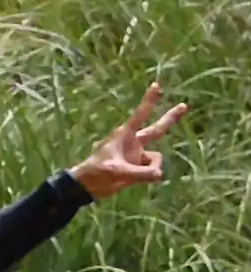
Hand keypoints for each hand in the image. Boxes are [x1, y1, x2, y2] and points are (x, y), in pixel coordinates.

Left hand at [70, 83, 187, 200]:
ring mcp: (137, 155)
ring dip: (149, 169)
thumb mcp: (117, 171)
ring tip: (127, 175)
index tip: (156, 85)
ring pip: (156, 159)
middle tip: (184, 106)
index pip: (140, 115)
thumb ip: (140, 174)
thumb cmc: (96, 172)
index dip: (149, 101)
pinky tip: (130, 180)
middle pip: (157, 130)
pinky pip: (152, 171)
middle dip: (170, 119)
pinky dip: (148, 176)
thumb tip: (160, 174)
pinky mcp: (138, 167)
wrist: (87, 186)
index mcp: (124, 135)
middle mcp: (133, 143)